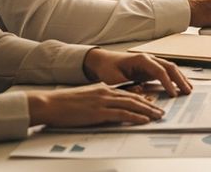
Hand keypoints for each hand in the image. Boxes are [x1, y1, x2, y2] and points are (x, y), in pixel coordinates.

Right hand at [26, 84, 164, 127]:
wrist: (49, 104)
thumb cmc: (63, 104)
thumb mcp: (85, 99)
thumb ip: (98, 102)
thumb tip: (108, 110)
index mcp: (102, 89)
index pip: (127, 94)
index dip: (142, 99)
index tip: (152, 104)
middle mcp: (106, 93)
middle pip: (134, 98)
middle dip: (149, 105)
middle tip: (161, 111)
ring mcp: (103, 102)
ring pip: (132, 105)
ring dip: (147, 111)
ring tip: (158, 116)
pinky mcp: (98, 112)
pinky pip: (122, 114)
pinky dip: (136, 117)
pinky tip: (144, 120)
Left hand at [82, 48, 191, 97]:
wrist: (104, 62)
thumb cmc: (107, 69)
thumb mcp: (113, 79)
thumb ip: (126, 85)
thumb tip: (140, 92)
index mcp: (141, 59)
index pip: (159, 70)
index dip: (167, 82)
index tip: (173, 94)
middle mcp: (149, 59)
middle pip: (169, 67)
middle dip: (180, 79)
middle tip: (188, 91)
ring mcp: (151, 63)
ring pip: (171, 68)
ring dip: (181, 78)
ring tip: (189, 89)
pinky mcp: (151, 69)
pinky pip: (167, 72)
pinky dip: (175, 78)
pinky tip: (181, 85)